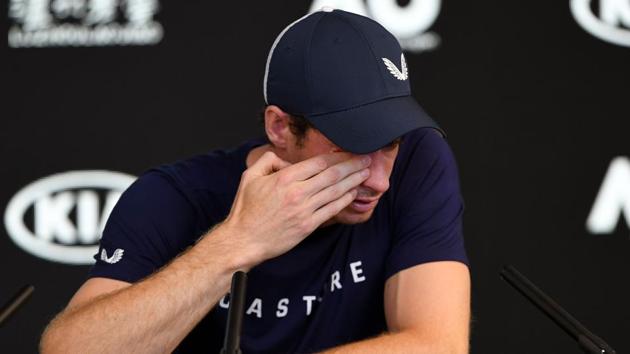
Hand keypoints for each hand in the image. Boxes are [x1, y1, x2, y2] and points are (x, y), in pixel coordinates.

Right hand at [219, 151, 370, 265]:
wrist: (244, 241)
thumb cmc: (246, 210)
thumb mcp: (249, 176)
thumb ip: (268, 160)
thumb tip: (286, 159)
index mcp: (285, 178)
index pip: (318, 162)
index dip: (337, 156)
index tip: (349, 151)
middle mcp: (298, 193)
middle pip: (332, 175)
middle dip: (352, 165)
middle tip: (366, 159)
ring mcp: (305, 210)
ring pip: (336, 191)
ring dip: (353, 181)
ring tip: (365, 173)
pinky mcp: (308, 226)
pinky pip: (332, 210)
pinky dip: (345, 200)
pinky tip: (353, 193)